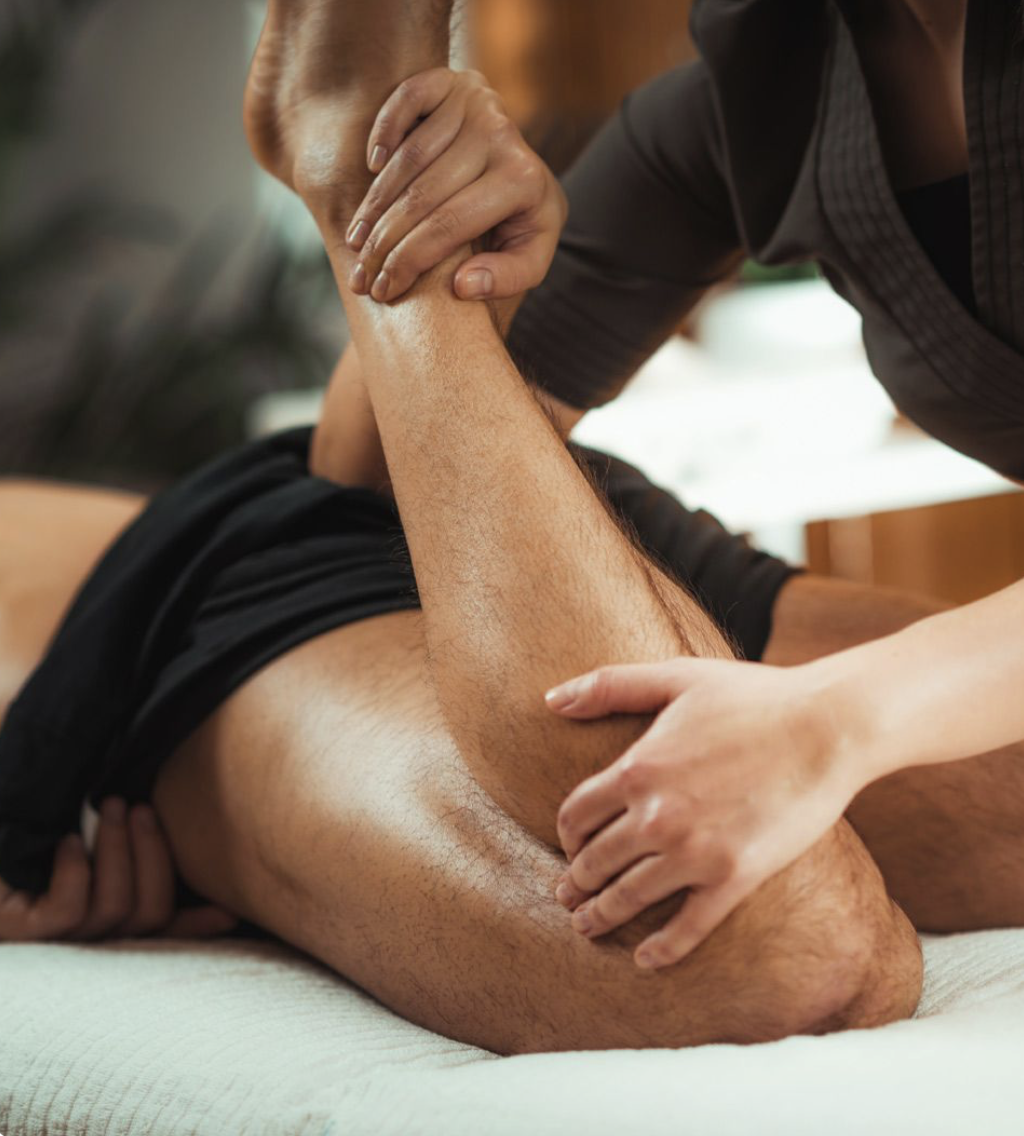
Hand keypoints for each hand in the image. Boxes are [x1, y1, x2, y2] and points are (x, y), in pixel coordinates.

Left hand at [0, 797, 236, 942]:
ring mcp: (48, 940)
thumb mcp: (75, 808)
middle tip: (139, 805)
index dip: (194, 924)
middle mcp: (77, 935)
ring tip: (110, 805)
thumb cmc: (21, 809)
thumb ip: (115, 813)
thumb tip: (158, 800)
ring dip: (122, 852)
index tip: (226, 912)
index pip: (157, 927)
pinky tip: (66, 842)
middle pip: (146, 914)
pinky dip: (78, 870)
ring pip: (115, 911)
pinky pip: (70, 910)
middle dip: (154, 856)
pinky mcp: (20, 935)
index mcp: (97, 911)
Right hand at [344, 68, 566, 302]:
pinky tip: (370, 168)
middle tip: (360, 276)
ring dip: (374, 204)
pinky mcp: (455, 81)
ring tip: (355, 242)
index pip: (449, 225)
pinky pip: (407, 100)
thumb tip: (463, 286)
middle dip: (383, 242)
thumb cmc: (521, 223)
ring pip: (409, 157)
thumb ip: (507, 278)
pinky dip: (384, 130)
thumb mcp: (530, 257)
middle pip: (423, 195)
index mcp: (523, 181)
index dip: (409, 261)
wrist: (526, 169)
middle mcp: (503, 135)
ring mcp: (478, 103)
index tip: (384, 290)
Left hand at [546, 657, 862, 968]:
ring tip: (586, 928)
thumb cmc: (753, 696)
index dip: (566, 836)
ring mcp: (695, 852)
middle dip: (575, 883)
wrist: (827, 727)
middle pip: (596, 862)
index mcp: (637, 769)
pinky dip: (662, 949)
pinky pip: (689, 926)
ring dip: (601, 917)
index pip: (576, 815)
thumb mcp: (675, 677)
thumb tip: (551, 698)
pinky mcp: (735, 877)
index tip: (570, 846)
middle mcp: (657, 817)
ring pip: (630, 897)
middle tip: (567, 897)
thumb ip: (608, 686)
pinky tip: (645, 961)